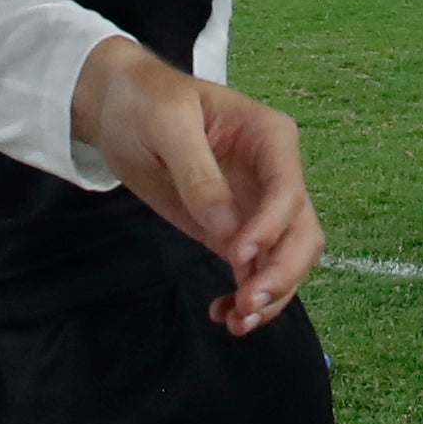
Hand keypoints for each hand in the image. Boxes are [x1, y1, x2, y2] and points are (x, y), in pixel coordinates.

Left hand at [68, 38, 322, 332]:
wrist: (120, 107)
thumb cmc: (147, 102)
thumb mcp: (168, 126)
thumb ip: (199, 176)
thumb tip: (229, 229)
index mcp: (269, 137)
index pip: (288, 189)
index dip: (271, 228)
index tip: (237, 258)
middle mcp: (274, 175)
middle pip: (302, 231)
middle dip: (283, 273)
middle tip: (247, 305)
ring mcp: (256, 206)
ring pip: (287, 258)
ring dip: (272, 294)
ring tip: (235, 321)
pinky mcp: (233, 231)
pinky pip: (255, 269)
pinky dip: (247, 296)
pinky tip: (223, 313)